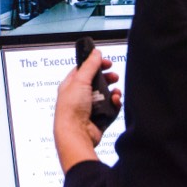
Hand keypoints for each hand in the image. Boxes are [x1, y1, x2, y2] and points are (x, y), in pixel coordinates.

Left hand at [53, 49, 121, 172]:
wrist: (76, 134)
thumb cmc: (71, 109)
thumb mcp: (80, 81)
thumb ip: (90, 66)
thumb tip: (96, 52)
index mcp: (71, 85)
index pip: (84, 70)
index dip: (96, 64)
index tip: (107, 62)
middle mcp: (79, 96)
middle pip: (97, 82)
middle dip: (107, 78)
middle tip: (114, 76)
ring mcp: (89, 108)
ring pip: (105, 95)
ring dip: (112, 92)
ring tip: (115, 92)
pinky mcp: (99, 119)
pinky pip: (111, 108)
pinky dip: (114, 104)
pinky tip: (115, 102)